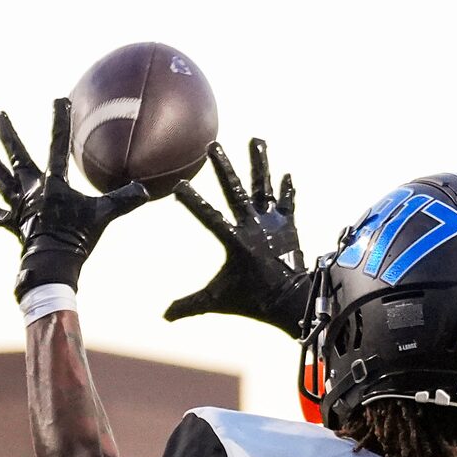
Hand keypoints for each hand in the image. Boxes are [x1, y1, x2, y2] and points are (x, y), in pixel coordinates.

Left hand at [0, 100, 152, 299]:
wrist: (52, 265)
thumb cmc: (77, 238)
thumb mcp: (103, 216)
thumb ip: (123, 200)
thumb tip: (146, 190)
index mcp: (53, 184)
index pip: (57, 146)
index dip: (59, 121)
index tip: (58, 99)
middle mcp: (32, 191)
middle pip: (18, 157)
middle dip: (7, 135)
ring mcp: (21, 208)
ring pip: (2, 181)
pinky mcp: (16, 226)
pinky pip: (1, 217)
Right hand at [164, 139, 312, 336]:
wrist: (292, 302)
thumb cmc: (252, 301)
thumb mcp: (217, 301)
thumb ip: (190, 305)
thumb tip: (164, 316)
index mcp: (235, 242)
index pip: (209, 217)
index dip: (194, 202)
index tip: (180, 185)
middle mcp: (253, 227)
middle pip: (235, 192)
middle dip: (224, 168)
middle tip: (213, 146)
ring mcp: (272, 224)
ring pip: (263, 188)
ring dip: (260, 164)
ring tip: (257, 139)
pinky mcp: (289, 226)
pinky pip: (288, 204)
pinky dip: (287, 190)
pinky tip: (286, 174)